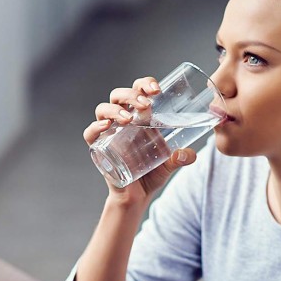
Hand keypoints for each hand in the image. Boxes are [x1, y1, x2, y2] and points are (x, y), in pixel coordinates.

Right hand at [83, 76, 196, 205]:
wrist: (137, 196)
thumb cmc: (152, 173)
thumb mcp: (170, 164)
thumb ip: (181, 158)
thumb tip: (191, 154)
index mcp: (140, 117)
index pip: (138, 91)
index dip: (145, 84)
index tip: (157, 89)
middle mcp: (122, 121)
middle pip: (119, 95)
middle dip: (131, 94)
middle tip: (146, 105)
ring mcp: (109, 133)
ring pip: (103, 109)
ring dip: (115, 109)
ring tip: (128, 118)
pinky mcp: (99, 148)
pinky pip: (90, 133)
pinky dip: (95, 127)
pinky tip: (106, 127)